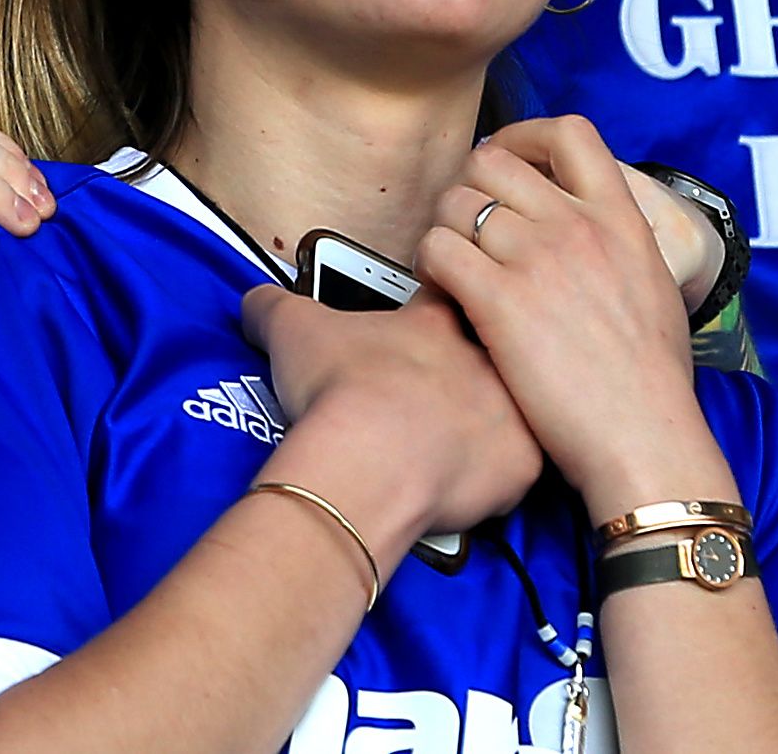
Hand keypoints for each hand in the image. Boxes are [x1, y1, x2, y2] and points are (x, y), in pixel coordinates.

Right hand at [242, 284, 540, 544]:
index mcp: (436, 321)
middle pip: (489, 351)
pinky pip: (521, 467)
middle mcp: (483, 358)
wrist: (367, 459)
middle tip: (432, 395)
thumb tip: (255, 298)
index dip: (433, 309)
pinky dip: (497, 475)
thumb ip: (274, 303)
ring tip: (451, 442)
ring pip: (512, 407)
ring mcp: (509, 410)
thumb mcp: (292, 327)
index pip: (449, 296)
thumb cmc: (338, 389)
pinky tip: (469, 483)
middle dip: (468, 369)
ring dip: (487, 420)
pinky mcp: (522, 464)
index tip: (414, 329)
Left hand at [416, 115, 710, 519]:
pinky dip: (427, 263)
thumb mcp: (654, 287)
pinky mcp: (500, 300)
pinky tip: (439, 287)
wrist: (645, 441)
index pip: (570, 133)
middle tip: (466, 221)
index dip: (526, 135)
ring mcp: (537, 259)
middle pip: (492, 161)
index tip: (509, 158)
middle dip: (469, 185)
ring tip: (450, 260)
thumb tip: (586, 228)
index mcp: (619, 219)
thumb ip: (616, 243)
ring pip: (455, 202)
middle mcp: (576, 226)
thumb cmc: (650, 382)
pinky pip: (437, 248)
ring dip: (443, 226)